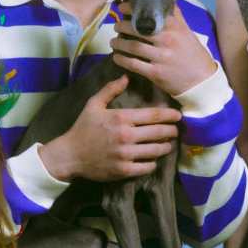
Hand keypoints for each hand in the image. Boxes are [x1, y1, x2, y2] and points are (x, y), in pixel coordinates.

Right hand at [39, 75, 180, 181]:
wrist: (69, 155)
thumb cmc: (82, 128)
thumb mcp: (93, 105)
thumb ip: (110, 90)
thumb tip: (126, 77)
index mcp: (121, 118)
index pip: (154, 115)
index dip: (170, 115)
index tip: (178, 116)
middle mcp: (126, 135)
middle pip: (159, 132)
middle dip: (171, 131)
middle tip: (176, 130)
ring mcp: (126, 154)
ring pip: (156, 150)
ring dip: (165, 147)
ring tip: (168, 144)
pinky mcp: (124, 170)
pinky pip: (147, 166)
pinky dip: (153, 163)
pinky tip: (153, 159)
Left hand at [111, 3, 216, 95]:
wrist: (202, 80)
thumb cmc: (193, 54)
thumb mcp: (187, 32)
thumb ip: (176, 18)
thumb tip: (166, 1)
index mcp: (175, 28)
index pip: (150, 13)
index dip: (132, 9)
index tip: (122, 7)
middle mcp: (167, 40)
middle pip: (137, 29)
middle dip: (122, 26)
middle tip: (116, 26)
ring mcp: (161, 56)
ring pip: (133, 46)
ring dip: (119, 43)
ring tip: (113, 42)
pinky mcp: (156, 72)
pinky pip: (133, 64)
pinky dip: (122, 59)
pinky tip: (117, 57)